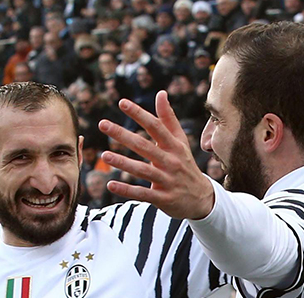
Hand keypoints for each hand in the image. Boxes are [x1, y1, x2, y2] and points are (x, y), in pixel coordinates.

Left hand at [98, 92, 214, 219]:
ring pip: (142, 170)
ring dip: (122, 163)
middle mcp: (171, 161)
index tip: (122, 103)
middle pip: (144, 146)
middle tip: (102, 124)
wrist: (201, 198)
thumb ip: (168, 119)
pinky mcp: (163, 198)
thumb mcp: (180, 142)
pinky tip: (110, 184)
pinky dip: (126, 190)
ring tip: (104, 155)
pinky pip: (142, 193)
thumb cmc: (185, 165)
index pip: (155, 126)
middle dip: (122, 135)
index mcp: (174, 146)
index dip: (139, 114)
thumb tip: (160, 93)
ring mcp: (167, 180)